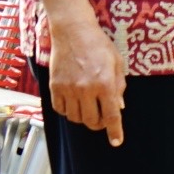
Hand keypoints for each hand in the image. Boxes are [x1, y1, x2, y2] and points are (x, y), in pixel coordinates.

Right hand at [49, 17, 126, 146]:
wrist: (73, 31)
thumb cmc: (98, 45)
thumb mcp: (117, 63)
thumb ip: (119, 87)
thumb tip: (119, 107)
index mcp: (105, 84)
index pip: (111, 116)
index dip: (114, 132)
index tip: (116, 142)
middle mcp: (86, 89)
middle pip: (91, 121)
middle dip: (99, 124)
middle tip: (102, 119)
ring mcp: (68, 89)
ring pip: (75, 118)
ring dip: (83, 118)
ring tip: (88, 107)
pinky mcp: (54, 86)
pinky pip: (60, 109)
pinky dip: (67, 111)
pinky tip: (73, 103)